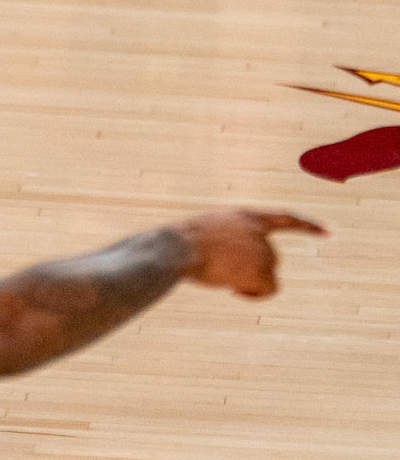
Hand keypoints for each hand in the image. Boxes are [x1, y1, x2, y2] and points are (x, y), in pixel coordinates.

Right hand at [177, 211, 325, 298]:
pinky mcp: (265, 271)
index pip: (285, 218)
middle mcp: (260, 232)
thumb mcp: (209, 233)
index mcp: (247, 216)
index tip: (328, 232)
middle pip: (271, 261)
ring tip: (223, 276)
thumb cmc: (185, 242)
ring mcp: (264, 250)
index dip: (307, 226)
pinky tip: (232, 288)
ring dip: (249, 282)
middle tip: (224, 273)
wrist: (180, 247)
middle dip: (253, 272)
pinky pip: (268, 290)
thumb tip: (236, 268)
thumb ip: (230, 242)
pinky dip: (253, 295)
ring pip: (268, 277)